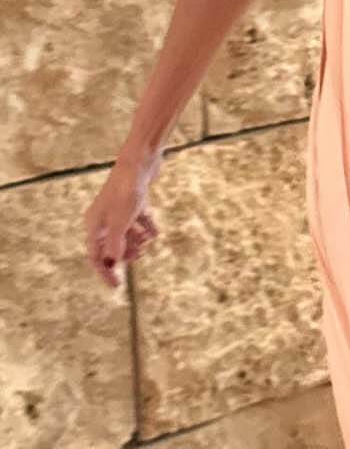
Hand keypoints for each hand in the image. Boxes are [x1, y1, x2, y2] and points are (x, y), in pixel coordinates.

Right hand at [84, 152, 162, 288]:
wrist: (140, 162)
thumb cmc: (127, 191)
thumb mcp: (122, 220)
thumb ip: (117, 243)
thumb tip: (114, 262)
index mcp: (95, 223)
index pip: (95, 255)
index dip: (105, 272)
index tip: (117, 287)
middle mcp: (104, 218)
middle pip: (112, 247)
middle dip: (126, 254)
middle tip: (140, 255)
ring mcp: (119, 210)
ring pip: (126, 236)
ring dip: (137, 242)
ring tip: (147, 240)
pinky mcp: (134, 203)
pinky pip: (140, 223)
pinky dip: (147, 228)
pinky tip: (154, 230)